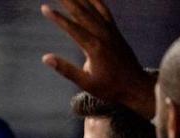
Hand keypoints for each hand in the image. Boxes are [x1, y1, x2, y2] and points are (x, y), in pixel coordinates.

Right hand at [40, 0, 154, 117]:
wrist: (135, 86)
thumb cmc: (109, 88)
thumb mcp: (85, 83)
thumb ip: (65, 69)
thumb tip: (45, 58)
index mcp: (95, 48)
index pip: (72, 28)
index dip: (57, 18)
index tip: (45, 8)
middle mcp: (104, 36)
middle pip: (83, 14)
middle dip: (69, 1)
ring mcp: (111, 32)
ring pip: (94, 10)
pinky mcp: (116, 33)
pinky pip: (105, 13)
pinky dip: (98, 3)